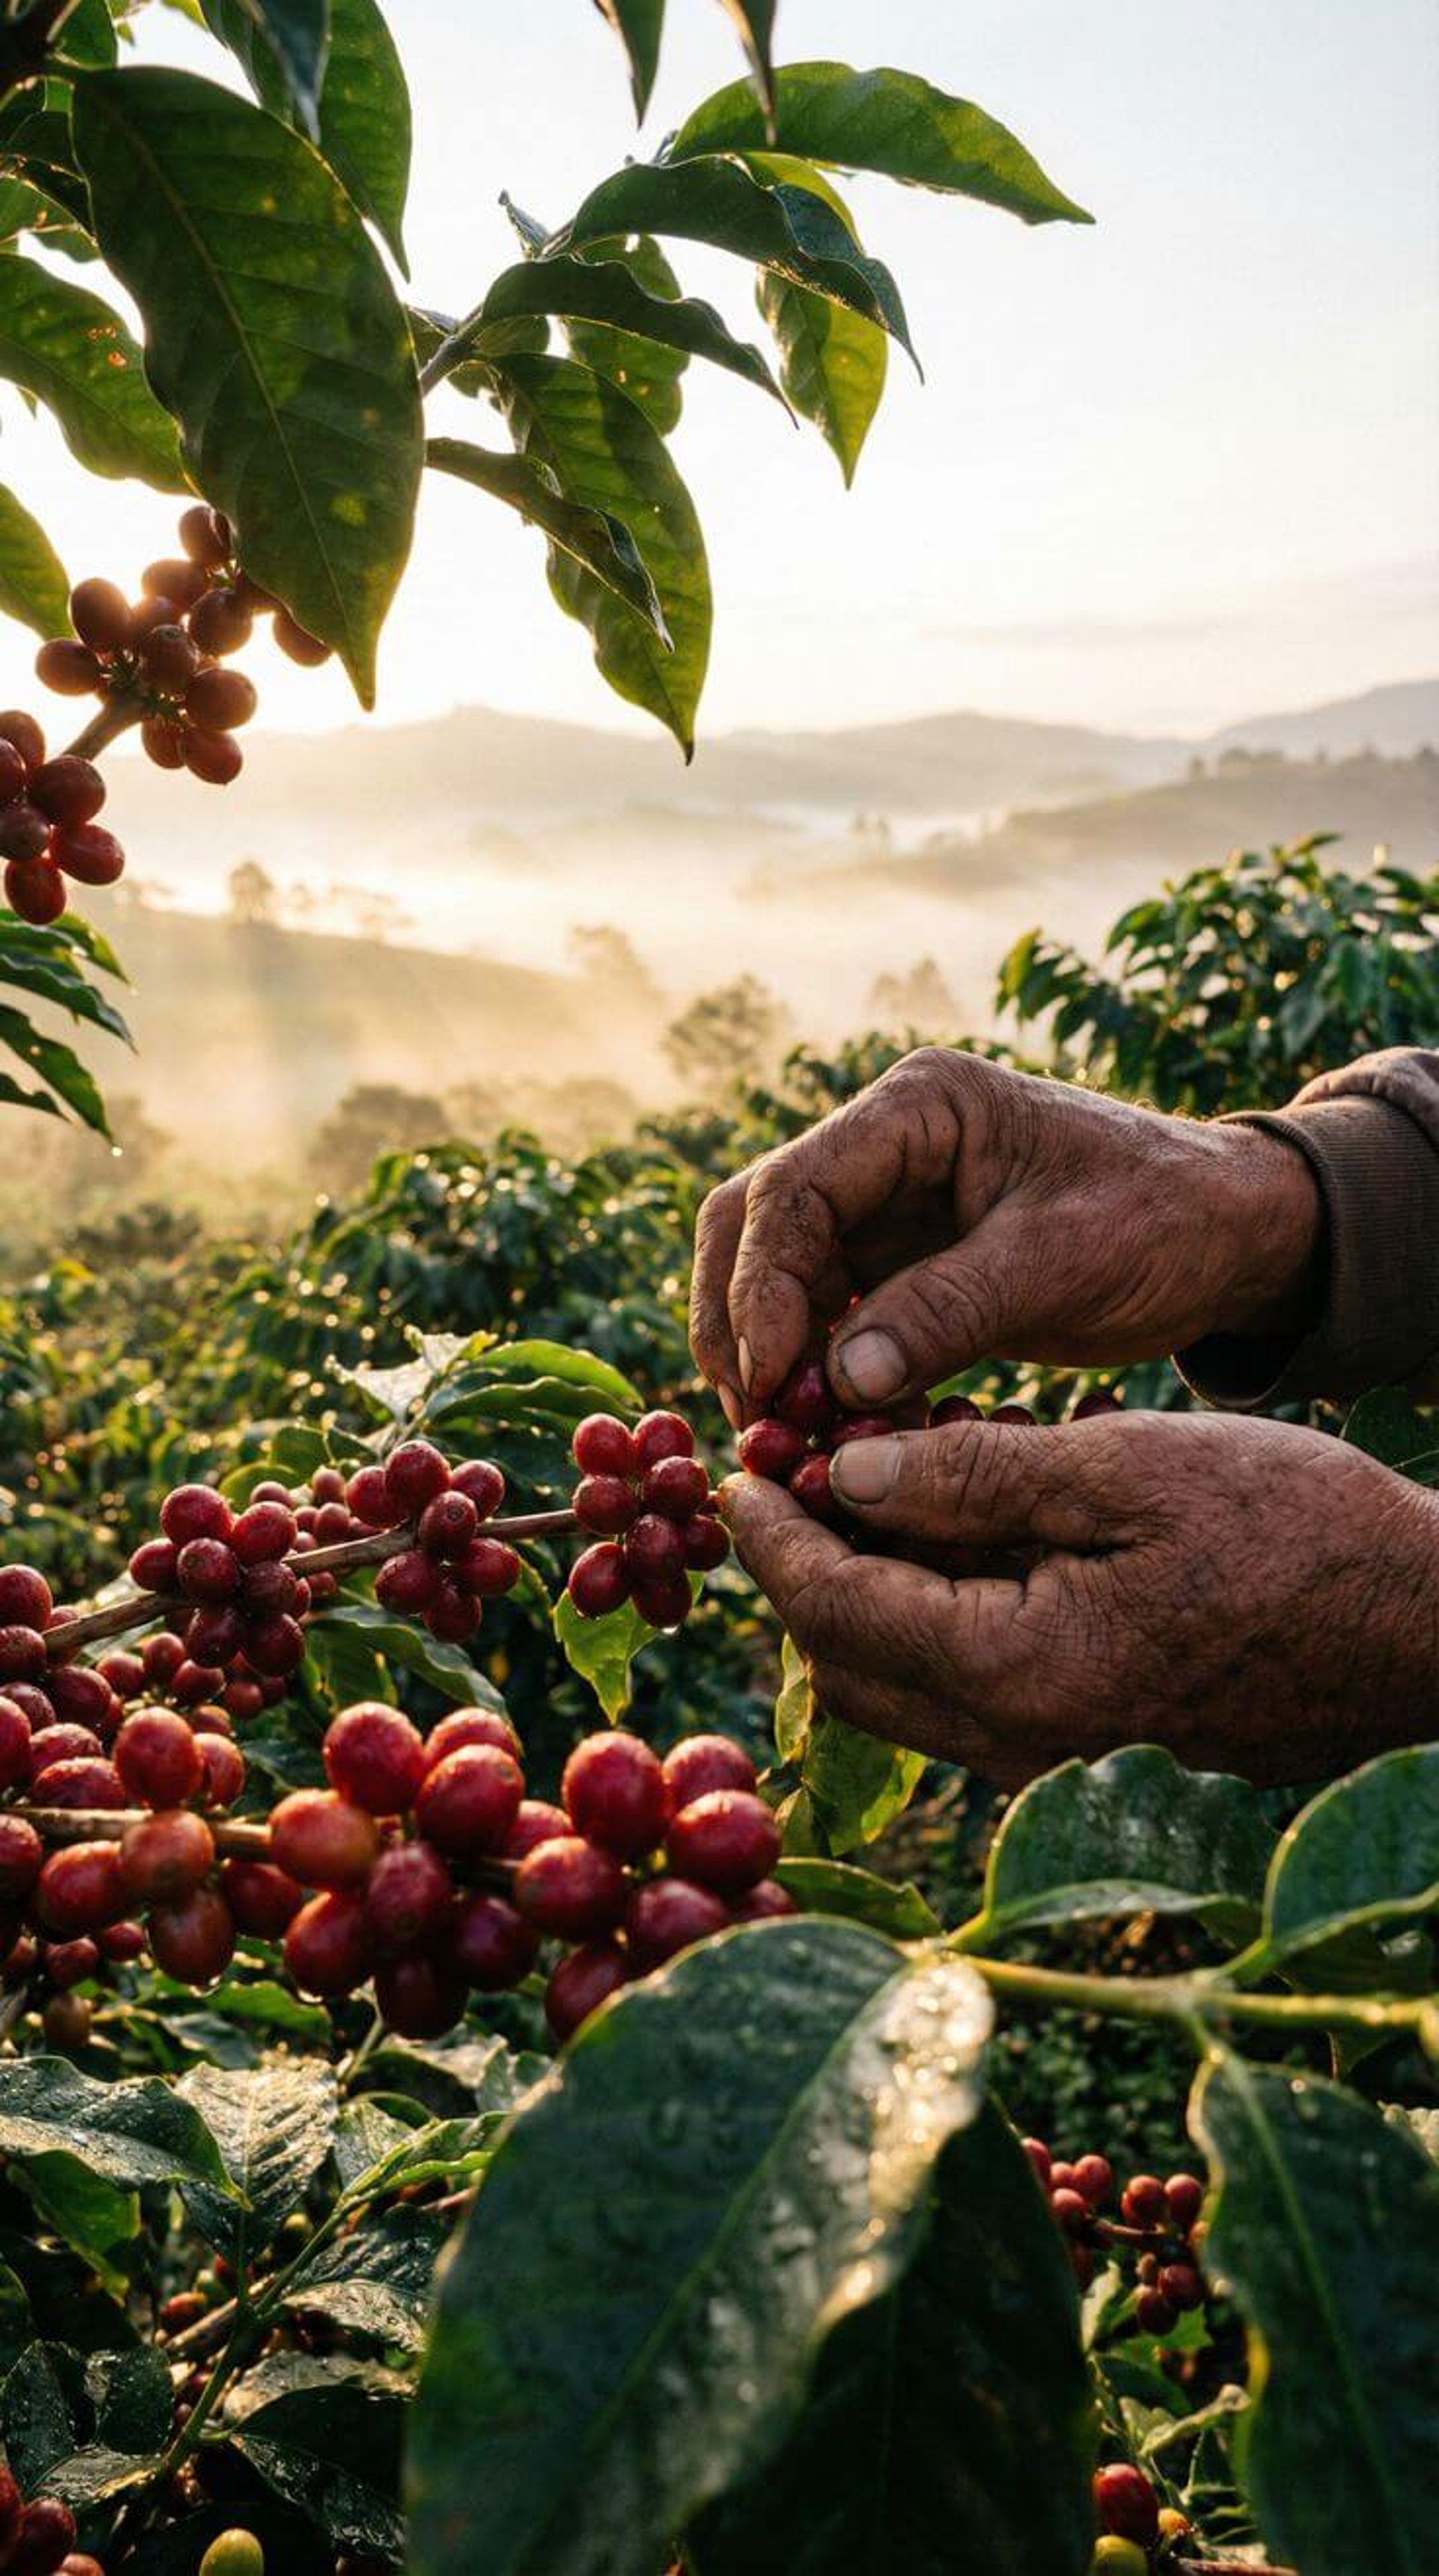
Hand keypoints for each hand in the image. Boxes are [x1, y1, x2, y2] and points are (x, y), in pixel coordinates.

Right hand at [690, 1049, 1319, 1423]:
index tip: (768, 1378)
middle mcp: (882, 1149)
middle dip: (739, 1323)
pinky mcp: (901, 1271)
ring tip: (782, 1442)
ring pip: (777, 1280)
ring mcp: (886, 1210)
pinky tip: (829, 1439)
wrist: (1233, 1236)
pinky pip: (827, 1323)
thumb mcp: (1064, 1262)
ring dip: (767, 1359)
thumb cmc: (1165, 1220)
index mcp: (918, 1110)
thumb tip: (837, 1382)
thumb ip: (949, 1311)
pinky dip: (817, 1379)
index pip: (794, 1189)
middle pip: (756, 1228)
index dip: (760, 1285)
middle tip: (753, 1421)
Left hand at [720, 1411, 1438, 1784]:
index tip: (736, 1473)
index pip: (838, 1611)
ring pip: (900, 1692)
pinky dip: (923, 1624)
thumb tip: (847, 1476)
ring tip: (853, 1499)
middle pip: (847, 1669)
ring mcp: (1058, 1758)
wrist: (1421, 1626)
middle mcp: (1021, 1743)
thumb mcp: (1127, 1467)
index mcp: (1019, 1671)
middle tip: (782, 1483)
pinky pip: (963, 1696)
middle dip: (798, 1578)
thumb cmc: (1294, 1528)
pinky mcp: (1091, 1745)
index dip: (775, 1536)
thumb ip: (977, 1476)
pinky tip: (943, 1544)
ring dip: (856, 1602)